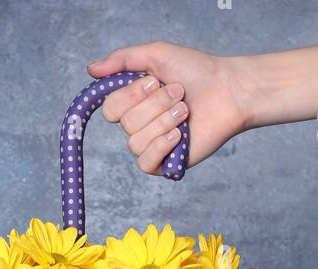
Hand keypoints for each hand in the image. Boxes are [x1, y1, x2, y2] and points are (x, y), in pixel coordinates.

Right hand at [87, 41, 251, 173]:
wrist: (227, 91)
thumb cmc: (196, 72)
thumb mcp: (156, 55)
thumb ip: (122, 60)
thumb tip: (90, 69)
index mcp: (133, 103)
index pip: (110, 109)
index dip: (130, 96)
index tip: (154, 82)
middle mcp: (139, 126)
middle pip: (126, 124)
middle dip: (155, 105)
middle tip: (178, 94)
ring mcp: (152, 147)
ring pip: (137, 141)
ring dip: (164, 120)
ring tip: (185, 111)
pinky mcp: (166, 164)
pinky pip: (146, 162)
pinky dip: (162, 145)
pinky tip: (180, 134)